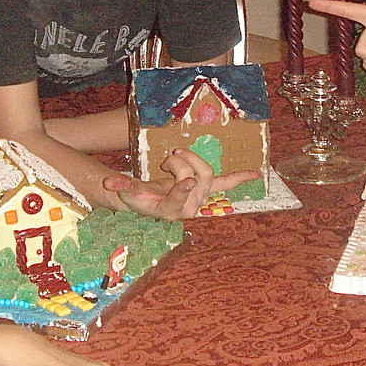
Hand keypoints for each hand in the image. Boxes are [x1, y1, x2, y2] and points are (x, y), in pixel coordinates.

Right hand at [102, 148, 258, 220]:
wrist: (148, 202)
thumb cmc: (138, 197)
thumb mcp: (129, 192)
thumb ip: (122, 187)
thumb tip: (111, 183)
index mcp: (171, 210)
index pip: (179, 198)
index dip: (183, 189)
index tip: (186, 180)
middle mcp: (190, 207)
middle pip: (195, 176)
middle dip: (182, 162)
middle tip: (169, 155)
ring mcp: (201, 198)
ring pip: (205, 171)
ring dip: (192, 159)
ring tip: (176, 155)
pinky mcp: (207, 190)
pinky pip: (224, 183)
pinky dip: (239, 178)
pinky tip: (254, 174)